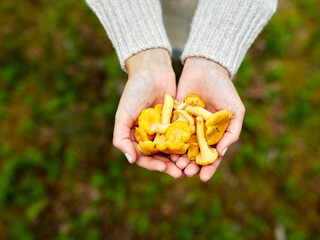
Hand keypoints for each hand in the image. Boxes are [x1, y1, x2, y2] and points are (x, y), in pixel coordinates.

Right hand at [113, 49, 182, 177]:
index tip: (165, 168)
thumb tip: (131, 160)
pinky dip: (189, 144)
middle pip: (161, 157)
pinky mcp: (178, 121)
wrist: (152, 69)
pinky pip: (184, 136)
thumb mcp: (123, 114)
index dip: (154, 165)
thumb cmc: (134, 91)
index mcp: (138, 136)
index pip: (145, 157)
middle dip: (171, 166)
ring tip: (191, 166)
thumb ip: (121, 138)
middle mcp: (152, 135)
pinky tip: (197, 150)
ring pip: (174, 149)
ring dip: (182, 159)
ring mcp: (166, 128)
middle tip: (182, 173)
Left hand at [176, 57, 244, 180]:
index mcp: (215, 134)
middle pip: (194, 155)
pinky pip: (170, 133)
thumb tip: (222, 153)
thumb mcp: (235, 110)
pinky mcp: (174, 118)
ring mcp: (186, 126)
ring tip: (176, 166)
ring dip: (178, 159)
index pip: (212, 156)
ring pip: (181, 147)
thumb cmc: (224, 88)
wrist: (205, 68)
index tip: (203, 178)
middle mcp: (200, 133)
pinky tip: (165, 151)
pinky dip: (168, 143)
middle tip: (186, 172)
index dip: (209, 168)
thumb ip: (232, 132)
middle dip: (191, 166)